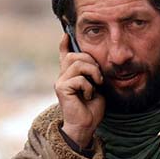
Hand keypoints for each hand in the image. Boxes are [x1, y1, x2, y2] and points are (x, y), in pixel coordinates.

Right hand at [55, 33, 104, 147]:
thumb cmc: (92, 107)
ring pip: (77, 64)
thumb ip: (93, 73)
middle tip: (99, 77)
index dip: (65, 44)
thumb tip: (96, 62)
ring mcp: (60, 81)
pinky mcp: (61, 88)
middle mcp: (63, 76)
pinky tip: (88, 96)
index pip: (64, 54)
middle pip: (75, 56)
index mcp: (70, 74)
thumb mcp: (96, 86)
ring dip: (93, 73)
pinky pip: (79, 79)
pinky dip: (89, 87)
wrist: (86, 125)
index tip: (66, 33)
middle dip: (91, 62)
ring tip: (97, 85)